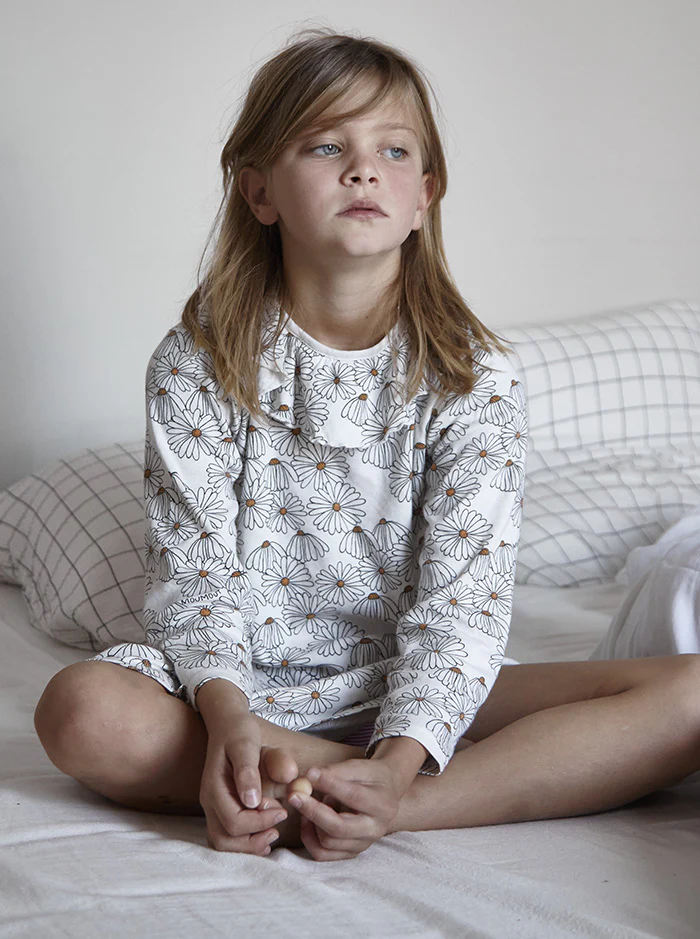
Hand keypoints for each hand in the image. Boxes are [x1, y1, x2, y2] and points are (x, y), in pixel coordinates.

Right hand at [199, 714, 296, 854]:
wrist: (228, 725)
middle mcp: (209, 802)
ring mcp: (212, 808)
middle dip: (252, 841)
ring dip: (247, 845)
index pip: (233, 821)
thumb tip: (252, 801)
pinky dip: (244, 842)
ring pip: (222, 842)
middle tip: (277, 829)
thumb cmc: (239, 732)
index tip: (282, 811)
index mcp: (214, 788)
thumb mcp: (247, 743)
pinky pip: (227, 835)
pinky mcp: (220, 809)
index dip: (260, 822)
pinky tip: (264, 834)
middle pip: (223, 840)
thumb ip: (249, 769)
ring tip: (272, 834)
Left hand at [287, 758, 401, 861]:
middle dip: (313, 811)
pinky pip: (323, 854)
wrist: (384, 793)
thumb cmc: (370, 776)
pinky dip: (309, 837)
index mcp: (382, 805)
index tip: (309, 773)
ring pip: (328, 842)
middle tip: (294, 795)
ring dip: (312, 821)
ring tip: (309, 802)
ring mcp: (362, 845)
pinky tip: (307, 820)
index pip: (353, 797)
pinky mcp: (350, 853)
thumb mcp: (359, 767)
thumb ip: (335, 772)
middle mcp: (374, 830)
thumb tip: (307, 777)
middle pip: (338, 828)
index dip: (329, 785)